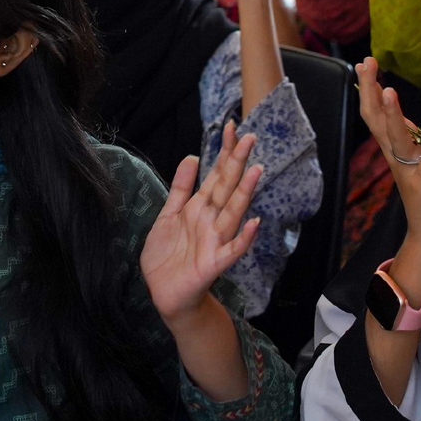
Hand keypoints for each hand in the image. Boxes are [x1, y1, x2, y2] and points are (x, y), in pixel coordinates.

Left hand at [140, 122, 263, 323]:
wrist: (164, 293)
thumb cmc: (168, 256)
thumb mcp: (168, 215)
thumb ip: (181, 188)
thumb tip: (192, 156)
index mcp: (200, 207)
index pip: (216, 174)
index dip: (223, 152)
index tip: (232, 127)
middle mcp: (211, 220)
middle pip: (227, 187)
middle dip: (237, 163)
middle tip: (250, 137)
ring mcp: (215, 241)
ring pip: (232, 213)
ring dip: (244, 193)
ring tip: (255, 171)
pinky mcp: (213, 264)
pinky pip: (231, 250)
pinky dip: (242, 238)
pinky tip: (253, 224)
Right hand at [356, 57, 420, 257]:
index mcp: (400, 147)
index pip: (378, 113)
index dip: (370, 88)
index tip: (366, 62)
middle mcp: (399, 156)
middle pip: (377, 120)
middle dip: (369, 92)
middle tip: (364, 64)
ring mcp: (410, 172)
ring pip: (396, 140)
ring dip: (392, 116)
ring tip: (387, 91)